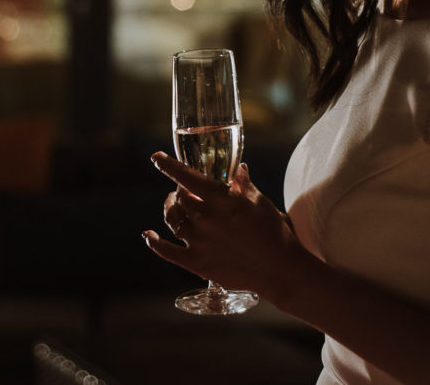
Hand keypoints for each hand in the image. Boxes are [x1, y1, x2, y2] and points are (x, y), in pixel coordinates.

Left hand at [143, 152, 309, 300]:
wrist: (281, 270)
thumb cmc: (275, 233)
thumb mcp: (261, 203)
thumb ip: (244, 184)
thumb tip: (238, 168)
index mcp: (222, 200)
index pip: (188, 177)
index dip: (169, 166)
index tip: (156, 158)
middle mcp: (207, 218)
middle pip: (180, 199)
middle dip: (178, 192)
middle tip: (182, 191)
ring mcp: (200, 241)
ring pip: (172, 220)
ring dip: (170, 210)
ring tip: (172, 206)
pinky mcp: (197, 263)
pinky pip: (167, 251)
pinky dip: (154, 242)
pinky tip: (148, 235)